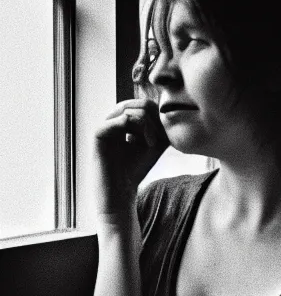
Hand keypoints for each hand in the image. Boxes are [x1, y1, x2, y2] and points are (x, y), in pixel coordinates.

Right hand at [93, 98, 168, 214]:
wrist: (120, 192)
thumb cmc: (136, 169)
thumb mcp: (154, 145)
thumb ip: (161, 127)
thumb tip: (168, 110)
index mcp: (123, 121)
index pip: (145, 104)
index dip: (159, 116)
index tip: (165, 136)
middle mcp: (112, 120)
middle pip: (140, 103)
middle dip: (155, 119)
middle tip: (160, 138)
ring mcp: (104, 125)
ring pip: (131, 108)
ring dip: (149, 124)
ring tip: (153, 142)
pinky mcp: (98, 132)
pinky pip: (122, 118)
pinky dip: (141, 128)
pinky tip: (148, 143)